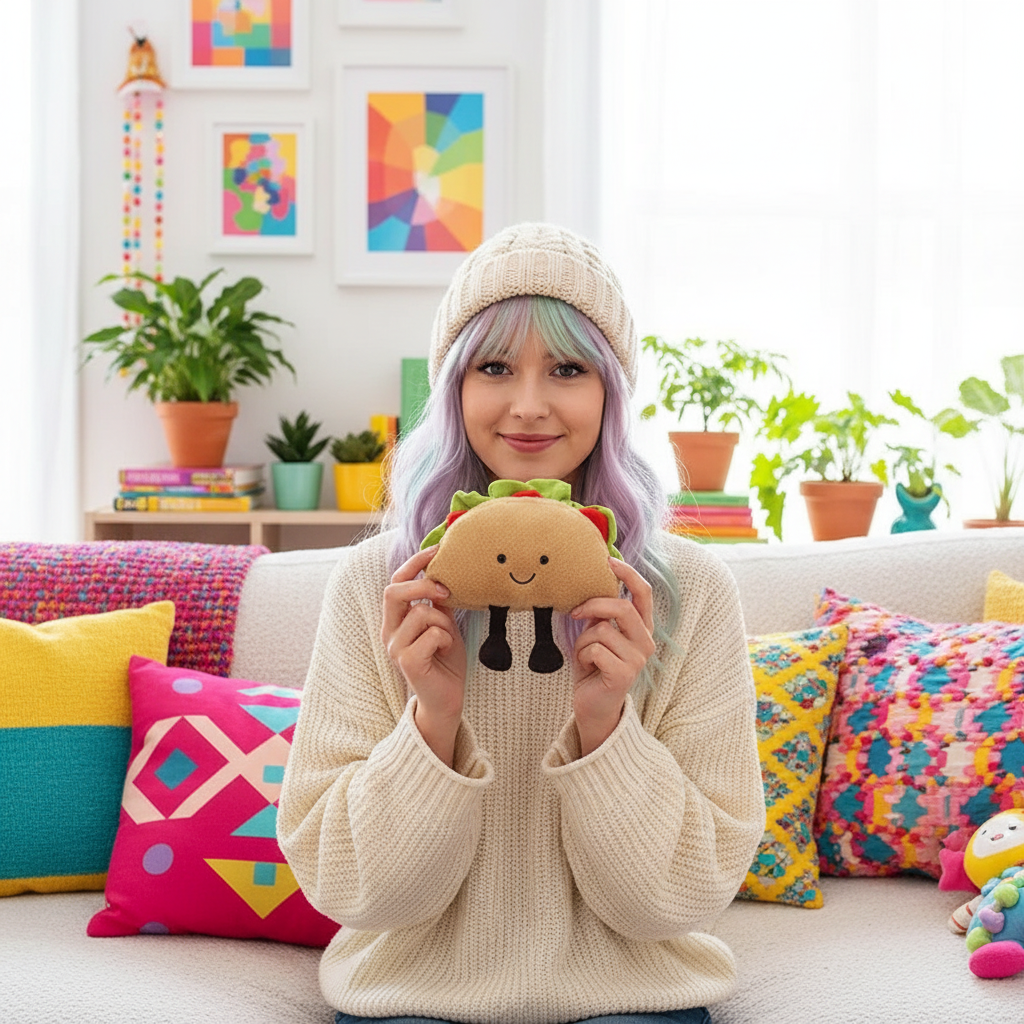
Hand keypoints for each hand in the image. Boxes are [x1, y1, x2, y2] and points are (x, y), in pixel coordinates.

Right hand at [382, 545, 466, 765]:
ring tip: (447, 638)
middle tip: (447, 590)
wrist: (447, 700)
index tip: (437, 549)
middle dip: (423, 585)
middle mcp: (389, 632)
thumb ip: (439, 602)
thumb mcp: (443, 624)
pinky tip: (444, 652)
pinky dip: (445, 639)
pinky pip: (432, 634)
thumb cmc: (445, 661)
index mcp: (395, 620)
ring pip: (421, 613)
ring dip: (443, 621)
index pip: (396, 582)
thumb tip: (445, 572)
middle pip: (394, 591)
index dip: (414, 564)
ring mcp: (395, 648)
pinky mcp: (407, 662)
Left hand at [570, 557, 655, 755]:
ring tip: (585, 655)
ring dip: (583, 641)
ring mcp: (637, 659)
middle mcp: (645, 641)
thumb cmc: (594, 666)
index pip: (643, 593)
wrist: (593, 705)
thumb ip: (600, 613)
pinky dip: (582, 656)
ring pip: (602, 630)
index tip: (608, 561)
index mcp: (641, 627)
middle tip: (576, 612)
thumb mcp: (596, 634)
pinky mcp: (624, 674)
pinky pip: (594, 649)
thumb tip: (590, 584)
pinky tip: (588, 668)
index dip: (628, 574)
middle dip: (593, 606)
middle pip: (621, 607)